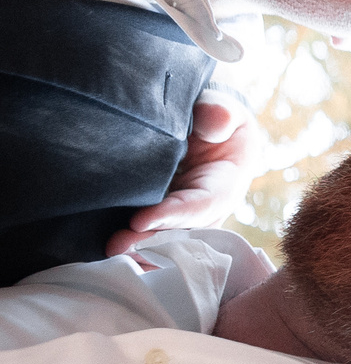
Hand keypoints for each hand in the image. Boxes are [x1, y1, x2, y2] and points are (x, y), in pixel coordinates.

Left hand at [108, 88, 262, 253]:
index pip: (203, 204)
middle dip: (151, 241)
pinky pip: (153, 239)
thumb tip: (216, 122)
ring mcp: (185, 218)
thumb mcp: (222, 110)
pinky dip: (134, 250)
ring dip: (140, 250)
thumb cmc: (215, 119)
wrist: (206, 131)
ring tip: (110, 251)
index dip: (174, 214)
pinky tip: (111, 254)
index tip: (140, 219)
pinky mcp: (164, 220)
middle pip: (182, 233)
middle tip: (116, 245)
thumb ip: (218, 113)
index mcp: (226, 183)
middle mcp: (208, 209)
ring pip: (167, 242)